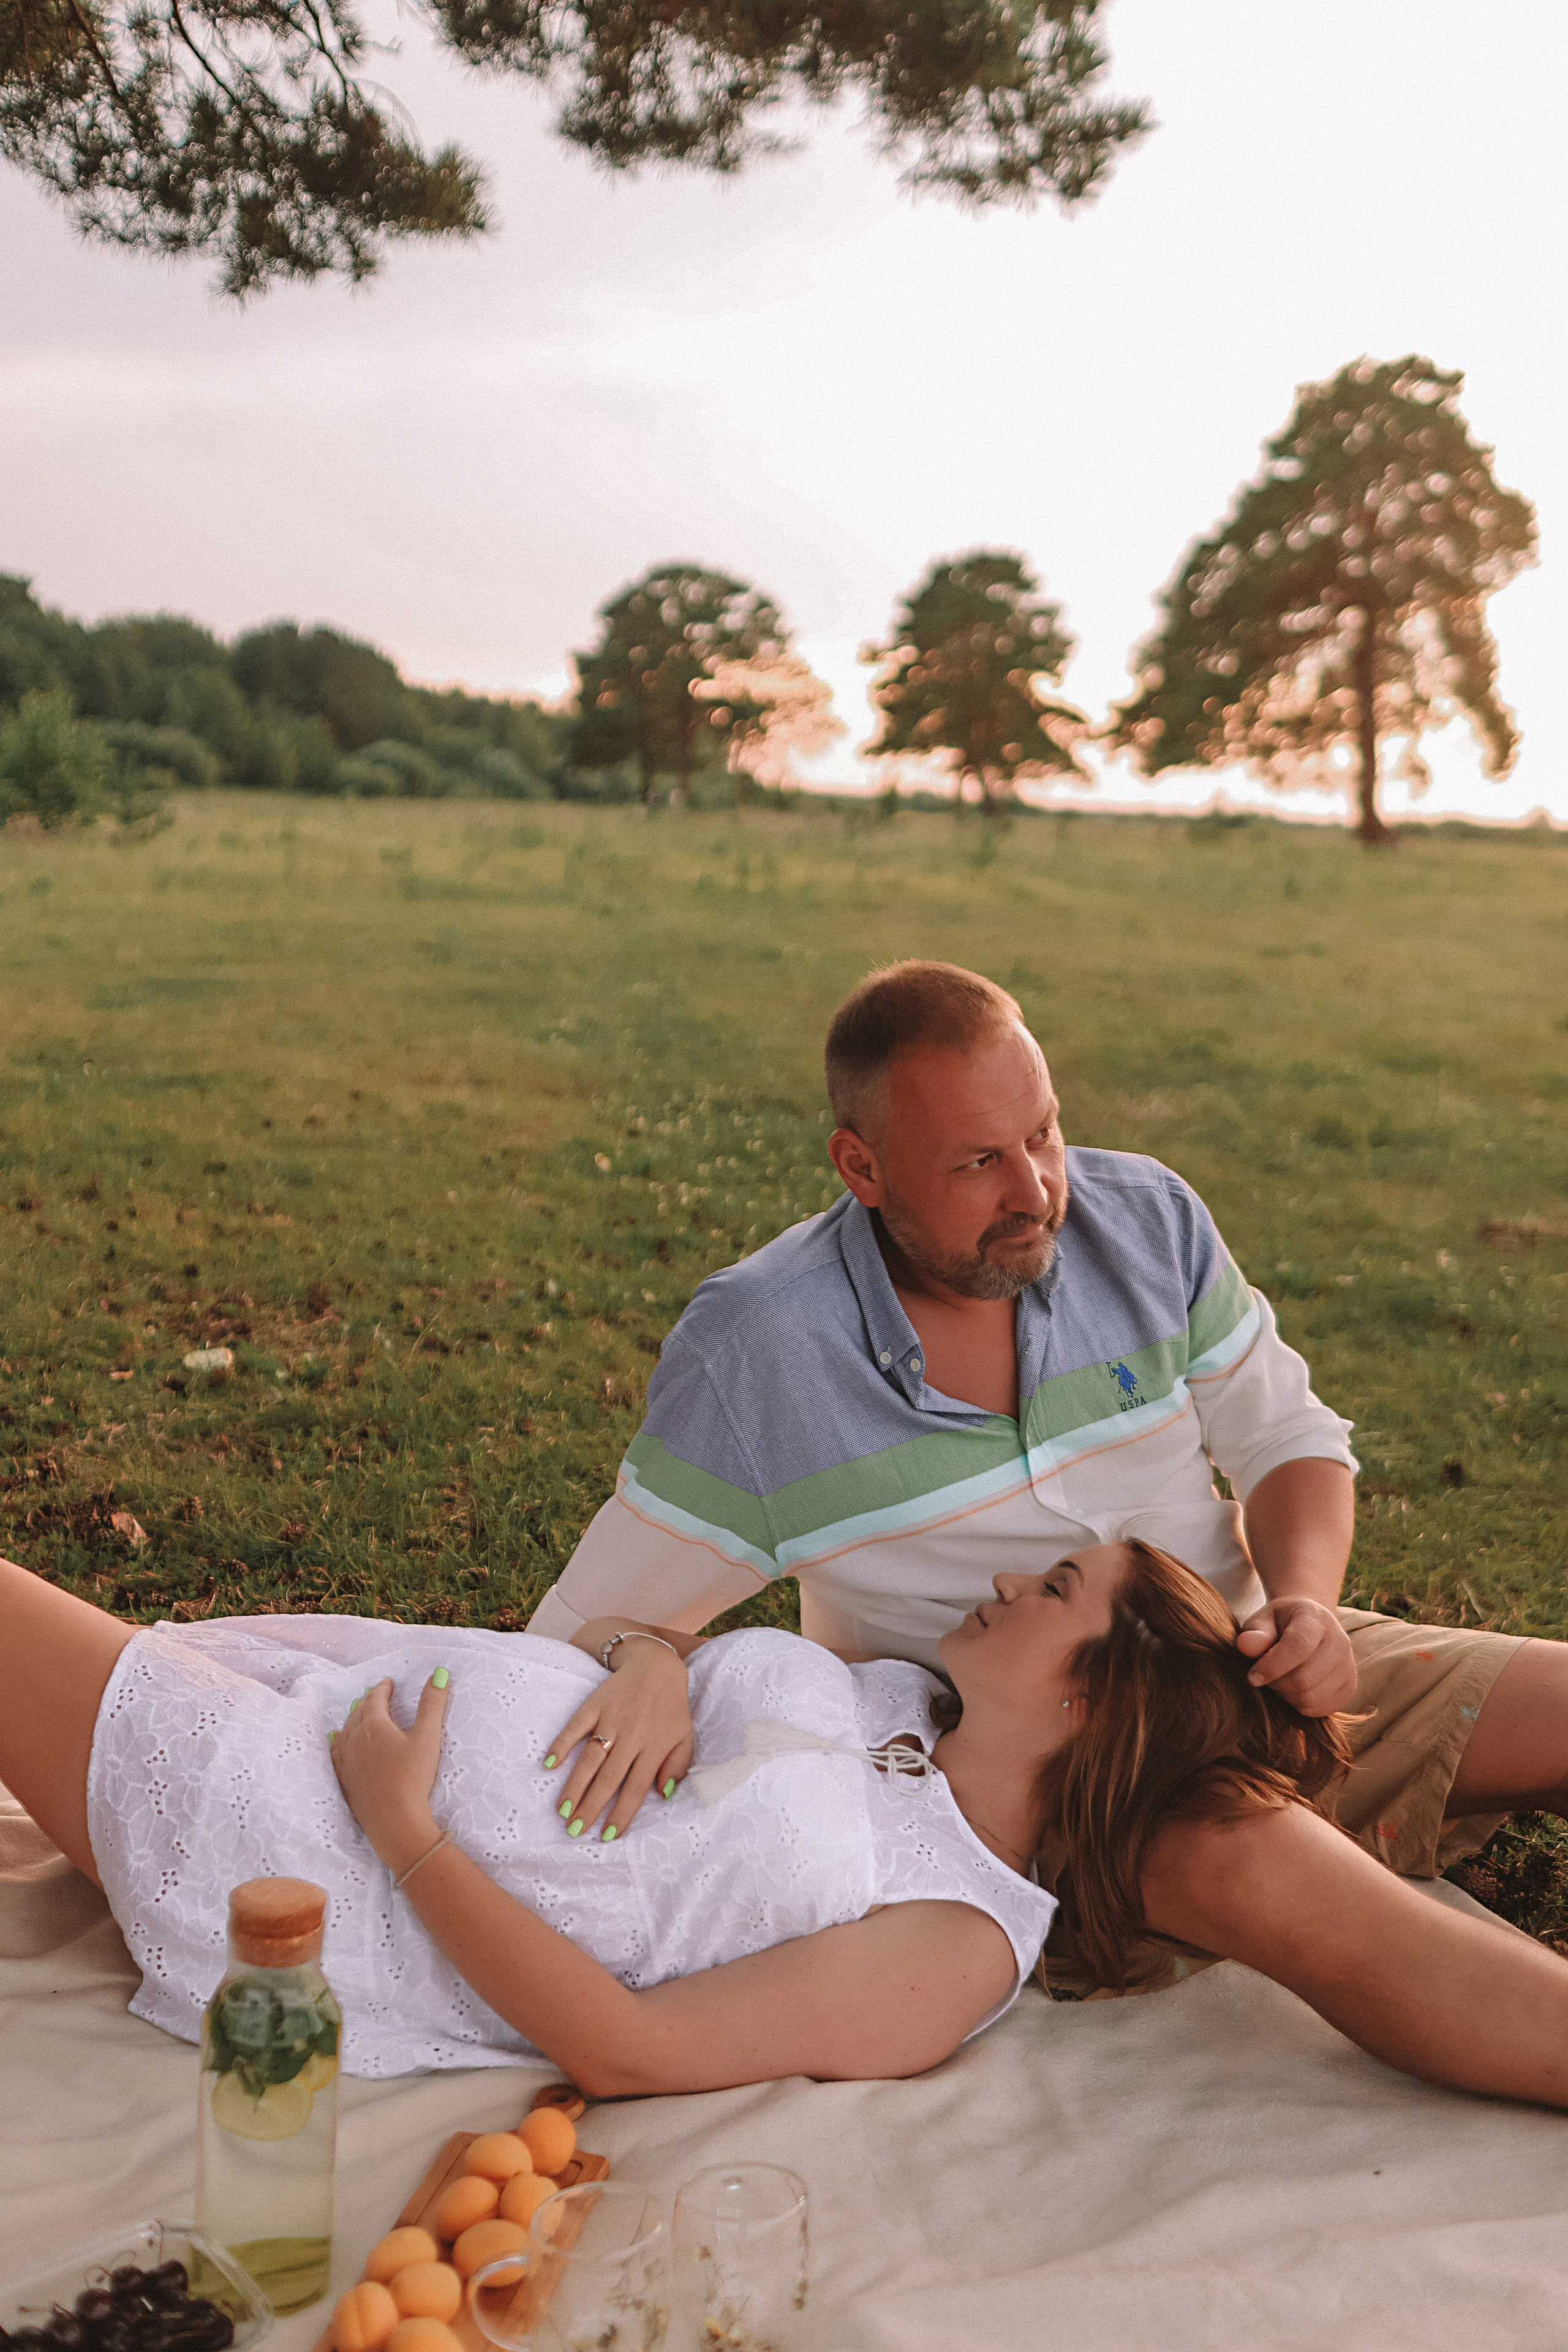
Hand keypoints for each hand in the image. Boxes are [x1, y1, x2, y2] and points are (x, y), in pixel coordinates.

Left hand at [331, 1673, 449, 1873]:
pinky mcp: (343, 1780)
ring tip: (359, 1712)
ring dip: (354, 1718)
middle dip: (369, 1701)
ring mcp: (345, 1761)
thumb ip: (432, 1703)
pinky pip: (336, 1752)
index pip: (375, 1698)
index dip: (383, 1688)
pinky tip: (339, 1741)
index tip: (389, 1683)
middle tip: (377, 1695)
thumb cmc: (412, 1778)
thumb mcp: (427, 1737)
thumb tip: (438, 1673)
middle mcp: (354, 1739)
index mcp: (374, 1725)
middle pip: (359, 1712)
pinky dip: (339, 1741)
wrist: (393, 1821)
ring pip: (345, 1731)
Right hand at [546, 1643, 693, 1840]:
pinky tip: (549, 1764)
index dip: (621, 1813)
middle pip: (609, 1779)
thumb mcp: (685, 1736)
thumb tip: (663, 1794)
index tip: (607, 1835)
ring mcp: (610, 1720)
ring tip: (562, 1810)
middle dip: (591, 1807)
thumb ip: (677, 1765)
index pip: (635, 1788)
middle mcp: (631, 1737)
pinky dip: (561, 1744)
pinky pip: (575, 1727)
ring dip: (575, 1785)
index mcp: (654, 1747)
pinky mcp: (594, 1705)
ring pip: (590, 1758)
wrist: (656, 1664)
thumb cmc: (672, 1706)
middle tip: (575, 1830)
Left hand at [1237, 1596, 1356, 1715]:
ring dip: (1287, 1696)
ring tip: (1280, 1681)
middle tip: (1266, 1676)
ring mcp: (1348, 1666)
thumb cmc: (1280, 1624)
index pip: (1299, 1646)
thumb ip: (1254, 1633)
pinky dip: (1301, 1706)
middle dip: (1277, 1683)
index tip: (1252, 1676)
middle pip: (1304, 1678)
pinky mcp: (1350, 1687)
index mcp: (1316, 1619)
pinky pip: (1321, 1709)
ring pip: (1312, 1697)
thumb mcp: (1263, 1621)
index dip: (1272, 1666)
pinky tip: (1293, 1690)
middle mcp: (1339, 1641)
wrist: (1308, 1625)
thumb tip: (1245, 1645)